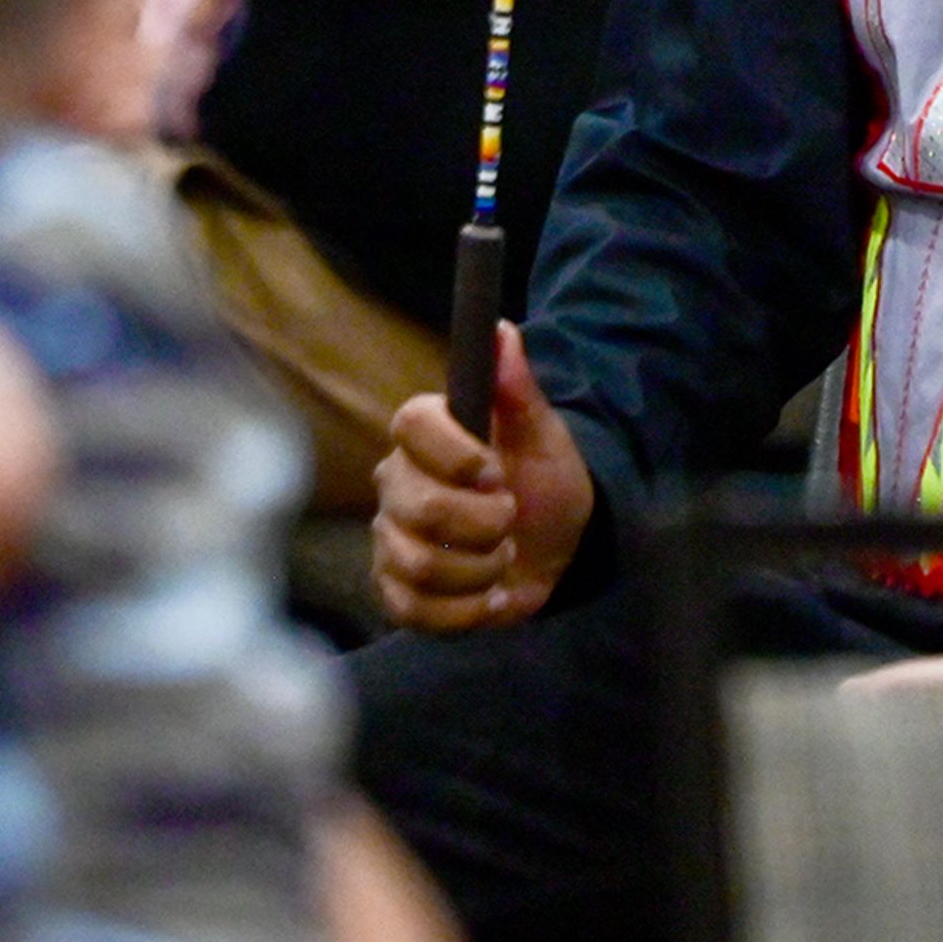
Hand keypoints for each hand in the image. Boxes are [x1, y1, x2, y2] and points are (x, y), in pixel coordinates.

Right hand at [369, 327, 595, 632]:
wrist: (552, 546)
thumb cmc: (542, 480)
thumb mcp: (543, 435)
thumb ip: (518, 388)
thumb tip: (503, 330)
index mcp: (425, 435)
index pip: (410, 426)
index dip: (457, 454)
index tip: (497, 471)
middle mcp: (395, 483)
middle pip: (420, 508)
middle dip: (484, 524)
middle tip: (511, 519)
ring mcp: (390, 539)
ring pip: (418, 564)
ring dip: (481, 569)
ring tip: (504, 558)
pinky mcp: (396, 590)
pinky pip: (412, 609)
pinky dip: (465, 611)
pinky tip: (491, 595)